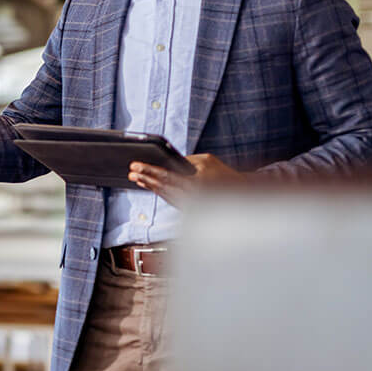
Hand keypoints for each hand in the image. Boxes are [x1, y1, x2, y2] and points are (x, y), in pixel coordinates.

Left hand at [127, 153, 241, 206]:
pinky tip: (149, 185)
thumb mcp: (205, 160)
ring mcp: (190, 206)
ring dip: (149, 186)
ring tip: (136, 178)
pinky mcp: (190, 210)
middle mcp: (191, 198)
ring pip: (164, 195)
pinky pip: (170, 200)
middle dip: (144, 179)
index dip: (148, 170)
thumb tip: (165, 162)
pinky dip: (159, 192)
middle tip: (131, 172)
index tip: (135, 165)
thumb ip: (185, 160)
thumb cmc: (223, 174)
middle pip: (161, 187)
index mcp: (195, 184)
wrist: (240, 194)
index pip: (166, 176)